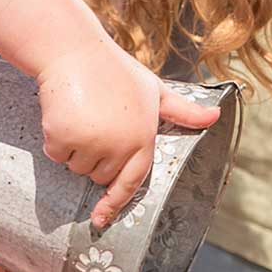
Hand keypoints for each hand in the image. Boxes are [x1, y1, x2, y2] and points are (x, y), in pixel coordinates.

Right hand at [36, 45, 217, 228]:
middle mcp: (119, 147)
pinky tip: (64, 113)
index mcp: (143, 139)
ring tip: (81, 114)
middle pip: (99, 176)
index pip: (131, 183)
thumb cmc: (115, 71)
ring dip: (73, 147)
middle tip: (94, 121)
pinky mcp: (64, 139)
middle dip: (93, 156)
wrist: (75, 51)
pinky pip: (56, 154)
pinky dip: (55, 139)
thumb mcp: (154, 91)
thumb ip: (182, 111)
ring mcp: (92, 144)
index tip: (100, 220)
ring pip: (76, 167)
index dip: (113, 204)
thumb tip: (216, 117)